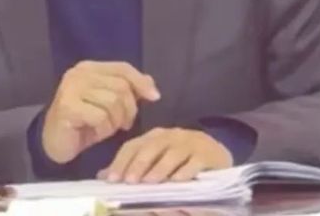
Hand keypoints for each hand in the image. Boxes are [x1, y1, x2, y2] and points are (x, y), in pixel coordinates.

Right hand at [41, 61, 159, 164]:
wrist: (54, 144)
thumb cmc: (84, 123)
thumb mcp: (108, 105)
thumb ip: (127, 91)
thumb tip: (150, 83)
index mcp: (90, 67)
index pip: (122, 68)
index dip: (141, 82)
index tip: (155, 97)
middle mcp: (79, 73)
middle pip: (121, 86)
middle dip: (129, 109)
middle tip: (124, 124)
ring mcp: (72, 88)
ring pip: (113, 102)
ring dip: (115, 122)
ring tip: (105, 128)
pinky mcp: (68, 106)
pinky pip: (100, 116)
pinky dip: (103, 129)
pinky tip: (94, 133)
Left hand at [99, 127, 232, 182]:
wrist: (217, 156)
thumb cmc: (182, 161)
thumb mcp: (156, 162)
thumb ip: (133, 168)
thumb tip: (103, 176)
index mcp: (155, 137)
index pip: (133, 145)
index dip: (121, 161)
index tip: (111, 179)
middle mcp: (171, 136)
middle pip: (151, 147)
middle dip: (138, 164)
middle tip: (130, 181)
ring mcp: (190, 143)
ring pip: (172, 154)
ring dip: (160, 168)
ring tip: (150, 182)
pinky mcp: (208, 153)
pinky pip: (194, 162)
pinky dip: (185, 171)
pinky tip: (177, 181)